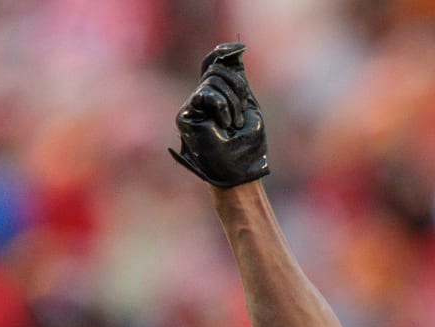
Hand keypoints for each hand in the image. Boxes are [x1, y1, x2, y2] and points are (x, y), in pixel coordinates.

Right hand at [171, 42, 269, 187]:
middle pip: (216, 70)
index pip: (215, 66)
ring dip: (232, 102)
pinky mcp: (185, 115)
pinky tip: (224, 124)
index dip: (224, 53)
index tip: (240, 47)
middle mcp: (203, 99)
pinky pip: (205, 95)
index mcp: (219, 97)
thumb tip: (233, 52)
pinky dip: (221, 107)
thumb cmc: (248, 147)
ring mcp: (193, 107)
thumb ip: (238, 82)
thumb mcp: (249, 108)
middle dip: (236, 88)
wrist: (240, 171)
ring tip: (233, 125)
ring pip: (212, 81)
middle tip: (241, 115)